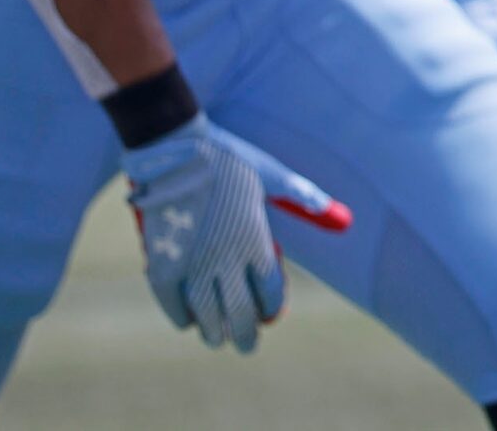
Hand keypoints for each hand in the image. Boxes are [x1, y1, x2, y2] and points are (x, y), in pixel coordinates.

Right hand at [122, 115, 350, 351]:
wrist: (174, 150)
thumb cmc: (228, 159)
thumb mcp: (270, 173)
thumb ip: (301, 195)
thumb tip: (336, 212)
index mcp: (255, 238)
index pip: (269, 290)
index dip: (271, 308)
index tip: (270, 316)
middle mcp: (225, 257)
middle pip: (239, 311)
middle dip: (244, 335)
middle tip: (245, 346)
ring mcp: (192, 262)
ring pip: (205, 313)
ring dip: (213, 331)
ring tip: (217, 338)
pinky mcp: (161, 261)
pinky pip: (171, 301)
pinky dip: (180, 315)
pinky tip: (188, 321)